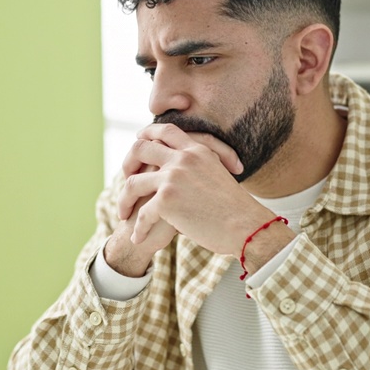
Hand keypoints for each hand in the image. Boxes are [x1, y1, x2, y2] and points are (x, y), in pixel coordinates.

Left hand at [116, 123, 277, 257]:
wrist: (246, 227)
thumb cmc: (235, 210)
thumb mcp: (217, 176)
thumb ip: (197, 170)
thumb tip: (180, 177)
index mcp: (197, 151)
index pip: (166, 131)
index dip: (148, 134)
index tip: (138, 142)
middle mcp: (183, 159)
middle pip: (140, 148)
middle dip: (127, 164)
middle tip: (125, 181)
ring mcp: (173, 177)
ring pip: (133, 183)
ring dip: (124, 201)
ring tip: (123, 215)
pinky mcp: (167, 200)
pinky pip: (143, 213)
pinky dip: (138, 228)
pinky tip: (138, 238)